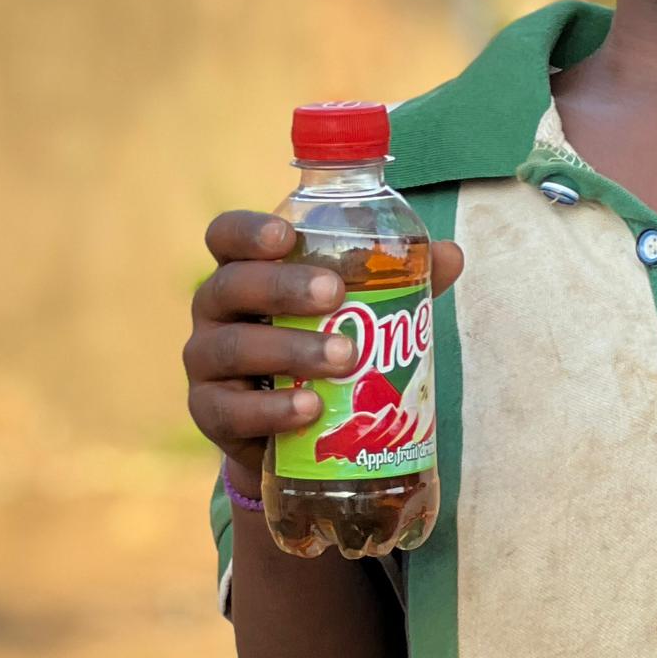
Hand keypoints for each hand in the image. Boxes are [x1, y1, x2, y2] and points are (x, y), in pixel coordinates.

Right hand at [184, 211, 463, 492]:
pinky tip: (310, 408)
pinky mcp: (211, 413)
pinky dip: (272, 409)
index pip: (226, 236)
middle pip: (230, 286)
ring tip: (344, 359)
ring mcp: (206, 362)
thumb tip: (451, 256)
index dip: (249, 231)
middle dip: (282, 287)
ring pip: (232, 347)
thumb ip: (399, 280)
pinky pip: (231, 409)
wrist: (288, 426)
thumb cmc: (319, 341)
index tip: (287, 235)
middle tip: (336, 294)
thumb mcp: (354, 308)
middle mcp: (215, 309)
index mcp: (245, 269)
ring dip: (289, 349)